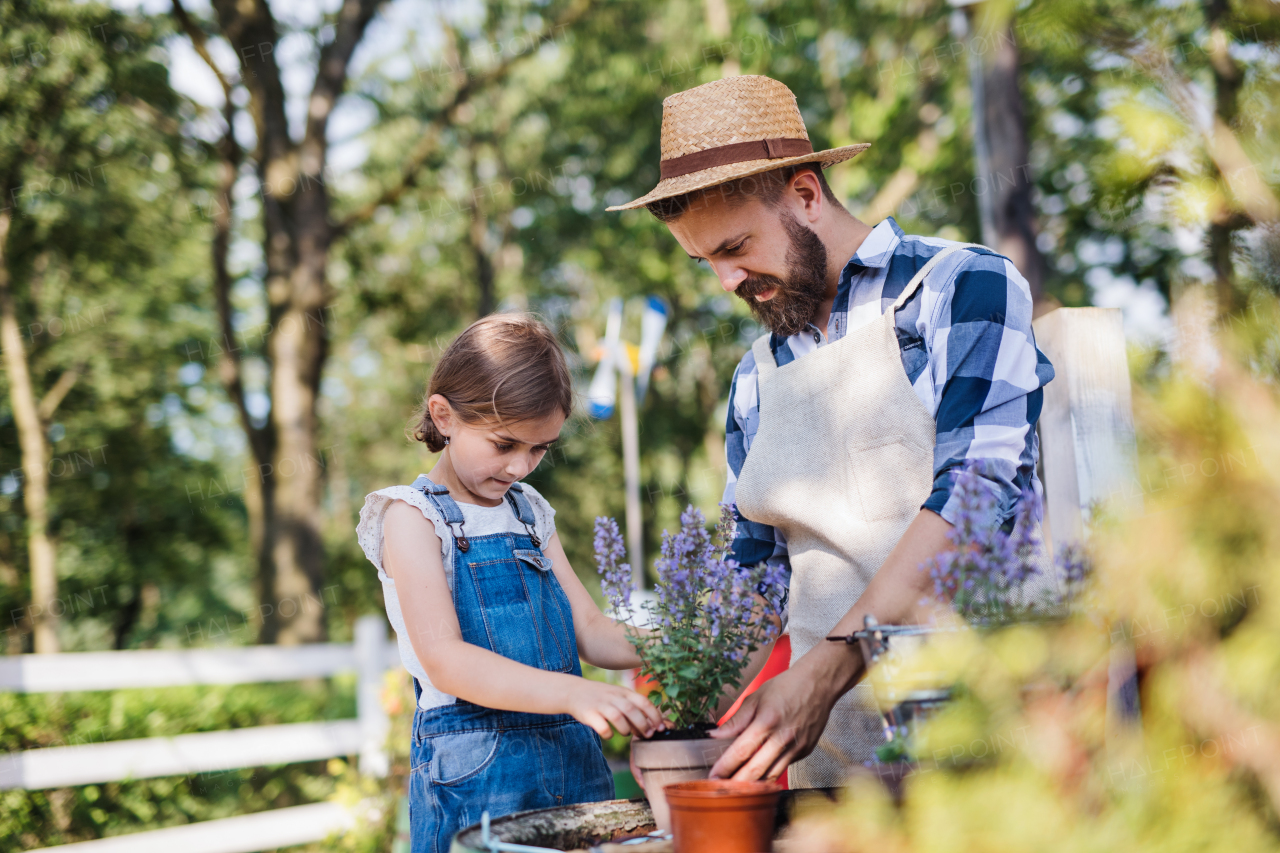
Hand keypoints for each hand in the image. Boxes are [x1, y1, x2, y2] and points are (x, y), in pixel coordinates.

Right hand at [565, 679, 666, 739]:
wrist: (574, 691)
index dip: (655, 716)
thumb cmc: (602, 697)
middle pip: (632, 710)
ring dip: (626, 729)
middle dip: (643, 725)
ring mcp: (601, 705)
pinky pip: (602, 726)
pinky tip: (609, 734)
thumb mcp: (619, 695)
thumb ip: (634, 707)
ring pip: (618, 717)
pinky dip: (608, 733)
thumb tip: (652, 726)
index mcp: (624, 692)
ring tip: (626, 733)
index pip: (644, 702)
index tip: (661, 728)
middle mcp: (613, 697)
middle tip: (647, 735)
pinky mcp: (589, 714)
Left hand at [707, 665, 837, 780]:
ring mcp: (796, 748)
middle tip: (721, 791)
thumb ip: (735, 720)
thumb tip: (715, 734)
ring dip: (753, 786)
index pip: (741, 751)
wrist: (818, 684)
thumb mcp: (756, 697)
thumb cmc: (786, 687)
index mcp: (766, 721)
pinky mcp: (804, 752)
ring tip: (736, 791)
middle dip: (736, 784)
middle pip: (755, 770)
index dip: (725, 766)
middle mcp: (782, 738)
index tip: (713, 776)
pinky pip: (783, 768)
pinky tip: (758, 776)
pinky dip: (769, 774)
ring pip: (771, 776)